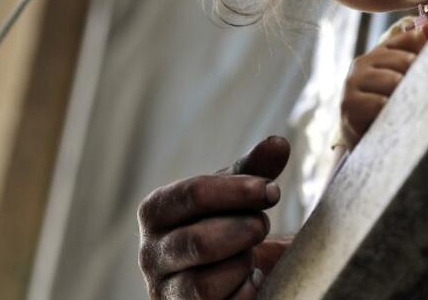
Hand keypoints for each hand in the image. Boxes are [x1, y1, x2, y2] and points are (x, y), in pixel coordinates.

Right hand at [138, 136, 291, 298]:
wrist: (227, 275)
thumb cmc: (227, 225)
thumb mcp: (239, 195)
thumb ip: (256, 169)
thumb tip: (278, 143)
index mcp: (156, 211)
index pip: (193, 194)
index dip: (238, 191)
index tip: (271, 190)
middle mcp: (150, 254)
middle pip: (199, 242)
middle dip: (244, 231)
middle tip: (262, 225)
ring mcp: (164, 292)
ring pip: (204, 285)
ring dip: (241, 266)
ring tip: (251, 254)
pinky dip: (244, 293)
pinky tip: (250, 281)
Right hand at [341, 20, 427, 148]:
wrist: (365, 139)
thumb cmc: (391, 105)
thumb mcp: (407, 78)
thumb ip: (421, 50)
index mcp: (378, 52)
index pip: (410, 39)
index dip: (426, 52)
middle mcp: (362, 63)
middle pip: (405, 61)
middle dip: (420, 76)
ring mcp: (352, 83)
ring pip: (393, 81)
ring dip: (408, 95)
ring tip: (416, 105)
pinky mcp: (348, 105)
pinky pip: (379, 104)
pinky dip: (392, 110)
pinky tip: (397, 116)